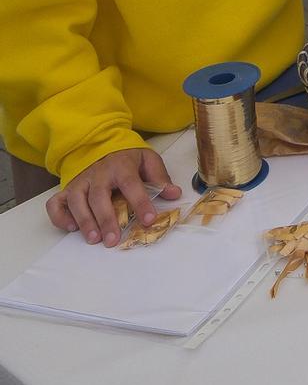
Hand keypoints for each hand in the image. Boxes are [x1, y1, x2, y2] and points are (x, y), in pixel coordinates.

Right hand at [46, 148, 181, 247]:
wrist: (103, 144)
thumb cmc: (128, 158)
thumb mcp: (147, 160)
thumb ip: (160, 177)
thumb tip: (174, 193)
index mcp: (121, 165)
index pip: (131, 184)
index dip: (140, 202)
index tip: (149, 220)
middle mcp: (98, 173)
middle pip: (99, 196)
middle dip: (106, 219)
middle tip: (112, 240)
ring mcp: (80, 181)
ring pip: (77, 200)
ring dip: (84, 221)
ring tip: (94, 239)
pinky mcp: (67, 189)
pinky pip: (56, 203)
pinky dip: (60, 216)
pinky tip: (71, 228)